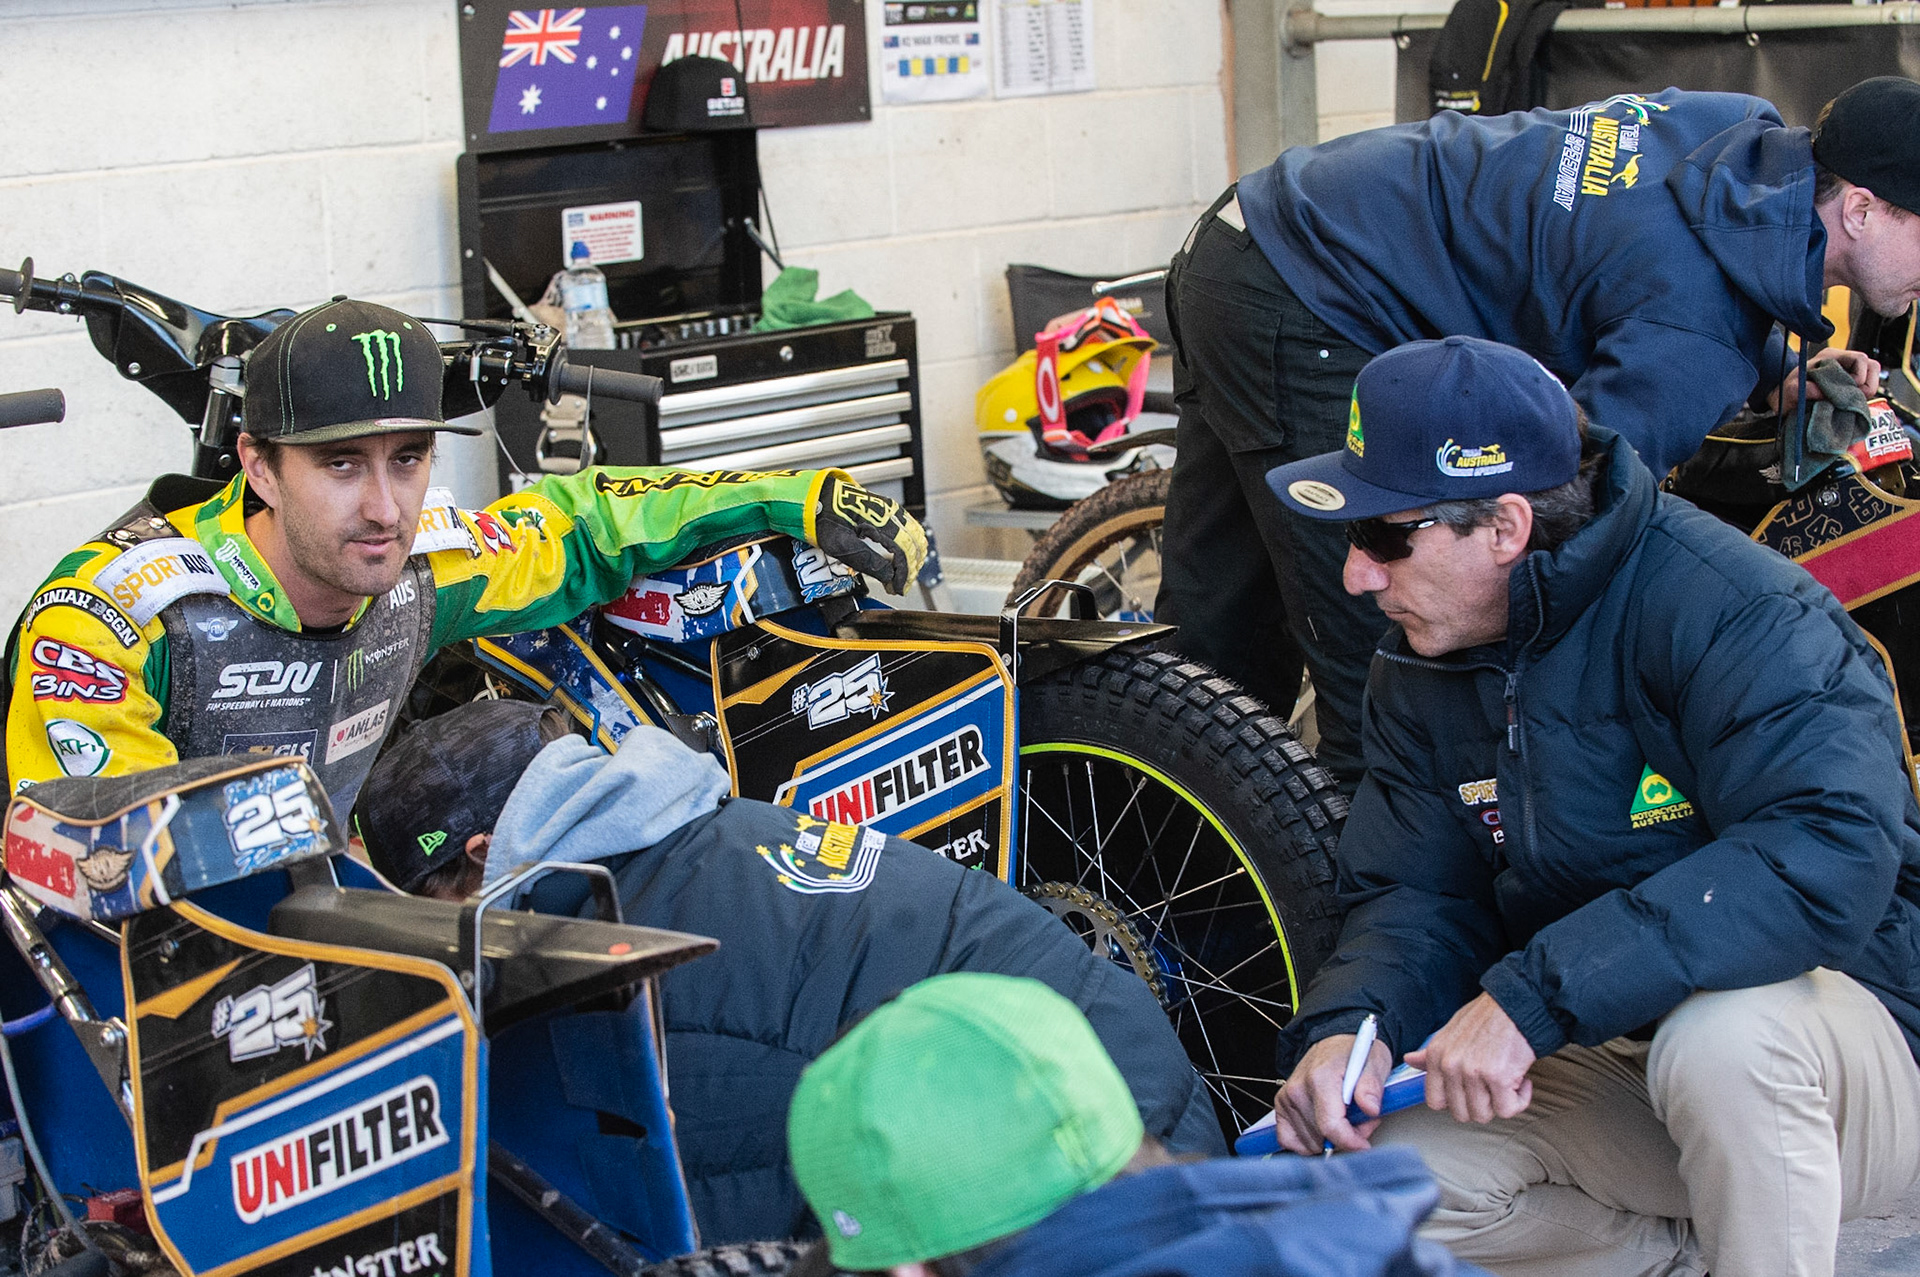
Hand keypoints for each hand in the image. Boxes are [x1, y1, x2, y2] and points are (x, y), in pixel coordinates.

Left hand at [813, 476, 928, 593]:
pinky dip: (909, 544)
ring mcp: (889, 509)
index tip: (898, 589)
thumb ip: (868, 562)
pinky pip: (908, 527)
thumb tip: (889, 576)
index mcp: (881, 522)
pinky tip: (901, 554)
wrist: (813, 497)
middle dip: (911, 568)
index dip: (903, 575)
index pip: (904, 553)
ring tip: (902, 573)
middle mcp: (890, 513)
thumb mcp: (842, 546)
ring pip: (914, 535)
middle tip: (901, 585)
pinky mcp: (885, 509)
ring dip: (913, 557)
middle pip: (914, 545)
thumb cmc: (823, 518)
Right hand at [1273, 1033, 1392, 1153]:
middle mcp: (1298, 1089)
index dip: (1351, 1142)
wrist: (1334, 1042)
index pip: (1330, 1125)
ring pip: (1309, 1143)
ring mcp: (1287, 1098)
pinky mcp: (1281, 1105)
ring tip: (1343, 1119)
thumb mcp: (1374, 1063)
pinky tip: (1322, 1128)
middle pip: (1321, 1137)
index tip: (1364, 1145)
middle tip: (1359, 1120)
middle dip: (1346, 1137)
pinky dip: (1307, 1141)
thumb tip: (1370, 1109)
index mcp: (1321, 1078)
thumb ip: (1372, 1086)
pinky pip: (1289, 1140)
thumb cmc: (1353, 1053)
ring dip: (1328, 1139)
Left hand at [1405, 992, 1535, 1123]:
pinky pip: (1507, 1110)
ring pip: (1483, 1115)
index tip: (1469, 1094)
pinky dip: (1519, 1100)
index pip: (1434, 1101)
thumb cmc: (1487, 1017)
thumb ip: (1430, 1052)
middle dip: (1480, 1105)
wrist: (1516, 1004)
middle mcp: (1451, 1065)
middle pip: (1461, 1113)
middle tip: (1492, 1088)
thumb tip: (1410, 1060)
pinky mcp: (1498, 1078)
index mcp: (1436, 1056)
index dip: (1455, 1103)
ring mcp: (1473, 1073)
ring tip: (1506, 1082)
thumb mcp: (1450, 1030)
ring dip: (1500, 1103)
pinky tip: (1520, 1082)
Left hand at [1776, 348, 1882, 414]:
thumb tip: (1824, 392)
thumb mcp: (1792, 389)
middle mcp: (1842, 363)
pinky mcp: (1850, 387)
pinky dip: (1862, 399)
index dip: (1859, 377)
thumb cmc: (1788, 392)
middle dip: (1866, 386)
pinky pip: (1866, 391)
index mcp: (1830, 357)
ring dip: (1866, 393)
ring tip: (1851, 404)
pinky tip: (1849, 407)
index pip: (1860, 359)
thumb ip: (1806, 389)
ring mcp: (1848, 374)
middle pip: (1872, 367)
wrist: (1784, 400)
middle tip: (1852, 400)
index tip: (1848, 392)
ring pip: (1872, 379)